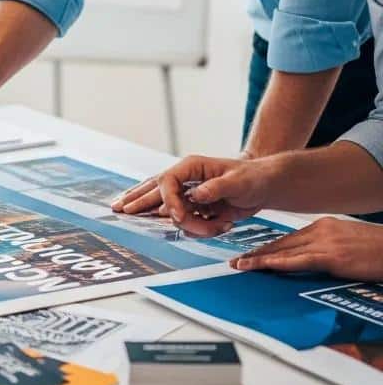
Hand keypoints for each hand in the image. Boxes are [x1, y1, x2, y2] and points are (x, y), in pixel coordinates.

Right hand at [111, 144, 262, 216]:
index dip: (169, 201)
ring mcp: (187, 189)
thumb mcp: (239, 182)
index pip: (168, 181)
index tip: (179, 218)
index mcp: (192, 166)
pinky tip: (140, 211)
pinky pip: (170, 208)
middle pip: (154, 186)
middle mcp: (185, 176)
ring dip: (146, 207)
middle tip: (119, 208)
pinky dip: (157, 212)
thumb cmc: (254, 178)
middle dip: (137, 198)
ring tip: (120, 206)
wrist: (264, 185)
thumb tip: (195, 196)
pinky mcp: (192, 201)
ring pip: (158, 196)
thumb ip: (216, 188)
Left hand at [231, 217, 382, 278]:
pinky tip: (266, 266)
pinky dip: (280, 263)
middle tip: (237, 261)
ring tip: (242, 266)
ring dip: (261, 260)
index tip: (251, 254)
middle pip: (281, 243)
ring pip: (285, 251)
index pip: (288, 238)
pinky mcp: (333, 257)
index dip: (268, 247)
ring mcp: (325, 243)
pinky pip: (300, 261)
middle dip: (258, 254)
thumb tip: (312, 258)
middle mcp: (320, 231)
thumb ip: (327, 247)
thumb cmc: (377, 248)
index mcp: (322, 226)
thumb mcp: (347, 242)